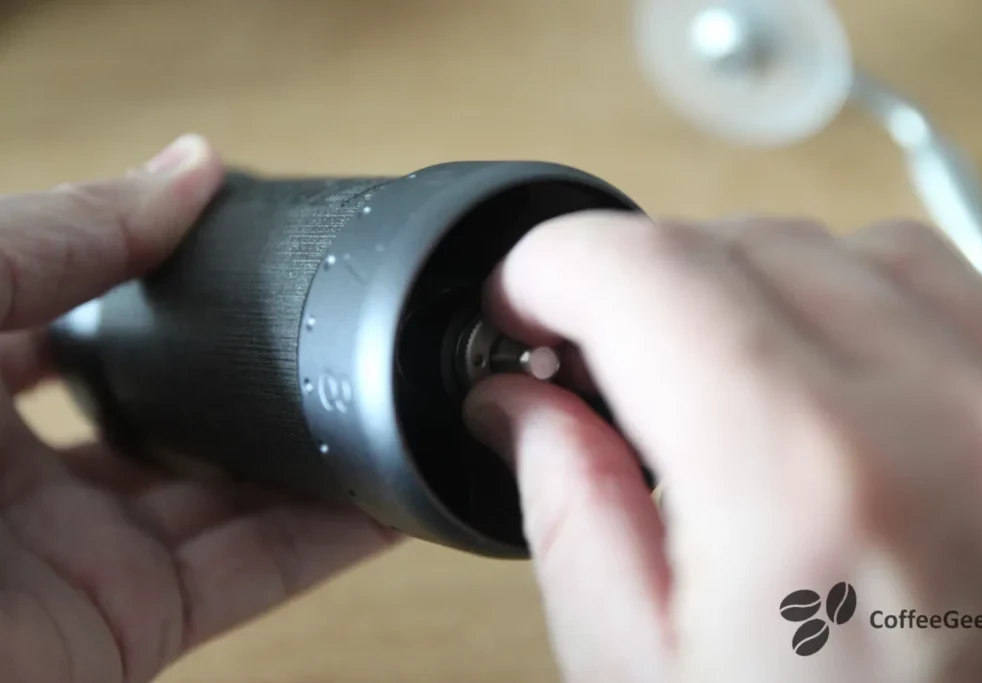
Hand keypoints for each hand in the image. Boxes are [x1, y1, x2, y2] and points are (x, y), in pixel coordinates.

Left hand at [0, 135, 395, 682]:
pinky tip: (394, 487)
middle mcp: (16, 469)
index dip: (159, 266)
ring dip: (309, 448)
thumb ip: (53, 238)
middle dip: (248, 364)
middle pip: (166, 402)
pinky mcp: (129, 629)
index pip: (78, 306)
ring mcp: (79, 553)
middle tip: (333, 318)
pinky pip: (253, 572)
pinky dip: (331, 535)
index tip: (246, 231)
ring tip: (391, 392)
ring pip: (226, 489)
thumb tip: (190, 169)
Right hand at [464, 212, 981, 681]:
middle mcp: (953, 428)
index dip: (554, 264)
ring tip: (707, 364)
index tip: (524, 296)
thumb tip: (521, 407)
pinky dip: (860, 302)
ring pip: (856, 246)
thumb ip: (569, 511)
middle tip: (598, 348)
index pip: (648, 271)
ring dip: (753, 280)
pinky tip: (818, 376)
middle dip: (641, 277)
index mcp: (809, 491)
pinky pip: (955, 296)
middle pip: (747, 241)